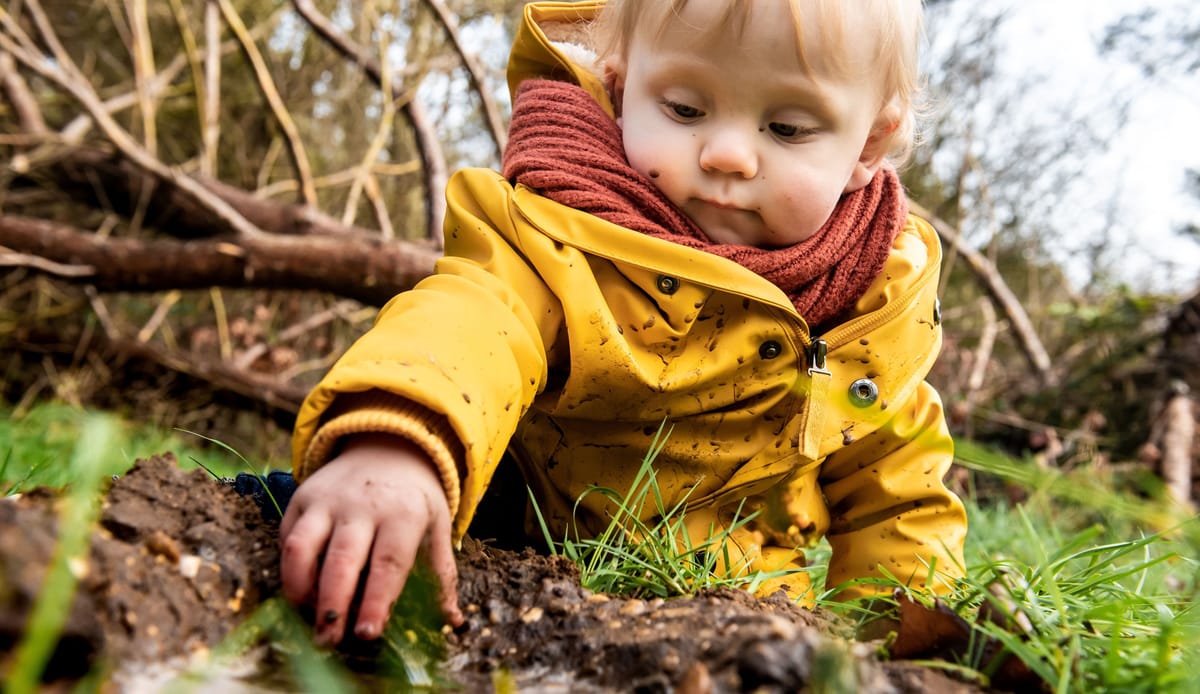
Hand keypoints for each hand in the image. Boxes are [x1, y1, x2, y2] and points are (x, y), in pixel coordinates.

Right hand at [279, 433, 463, 645]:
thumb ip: (441, 574)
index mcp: (404, 513)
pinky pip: (287, 538)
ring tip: (306, 618)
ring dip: (299, 589)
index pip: (389, 563)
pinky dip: (289, 570)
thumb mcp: (437, 526)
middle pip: (342, 560)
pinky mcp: (302, 498)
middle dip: (332, 605)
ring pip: (302, 548)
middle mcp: (362, 506)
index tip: (367, 634)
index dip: (377, 601)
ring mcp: (327, 500)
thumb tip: (452, 622)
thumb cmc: (413, 499)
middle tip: (327, 642)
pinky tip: (301, 592)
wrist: (387, 446)